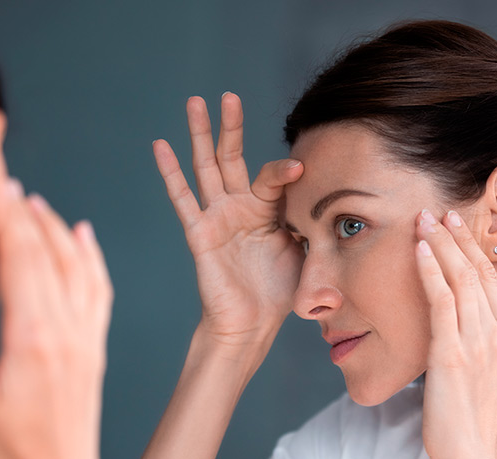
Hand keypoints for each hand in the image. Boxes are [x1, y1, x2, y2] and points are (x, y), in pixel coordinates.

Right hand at [0, 179, 113, 458]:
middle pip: (44, 249)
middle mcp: (67, 327)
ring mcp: (87, 336)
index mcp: (33, 334)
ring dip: (53, 226)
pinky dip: (91, 257)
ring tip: (30, 199)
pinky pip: (100, 290)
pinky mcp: (95, 347)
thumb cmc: (9, 450)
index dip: (0, 204)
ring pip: (76, 264)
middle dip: (18, 204)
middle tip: (0, 169)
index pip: (15, 251)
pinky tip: (83, 236)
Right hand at [153, 93, 303, 347]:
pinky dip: (171, 173)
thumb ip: (312, 222)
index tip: (303, 168)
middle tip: (228, 96)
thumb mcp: (305, 251)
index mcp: (267, 210)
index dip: (286, 171)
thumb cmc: (278, 291)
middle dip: (230, 127)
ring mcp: (218, 217)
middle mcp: (240, 207)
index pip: (273, 177)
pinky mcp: (200, 232)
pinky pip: (183, 199)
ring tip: (194, 102)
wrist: (252, 324)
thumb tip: (336, 202)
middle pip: (232, 157)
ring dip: (199, 135)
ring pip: (206, 168)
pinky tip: (161, 145)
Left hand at [414, 209, 496, 458]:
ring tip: (423, 220)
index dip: (472, 247)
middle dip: (455, 238)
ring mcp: (474, 341)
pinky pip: (440, 302)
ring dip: (439, 245)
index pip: (490, 278)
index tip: (456, 224)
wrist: (470, 452)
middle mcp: (496, 333)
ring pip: (459, 279)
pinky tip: (419, 250)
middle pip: (475, 271)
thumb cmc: (478, 414)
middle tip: (437, 211)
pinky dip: (430, 271)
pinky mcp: (450, 352)